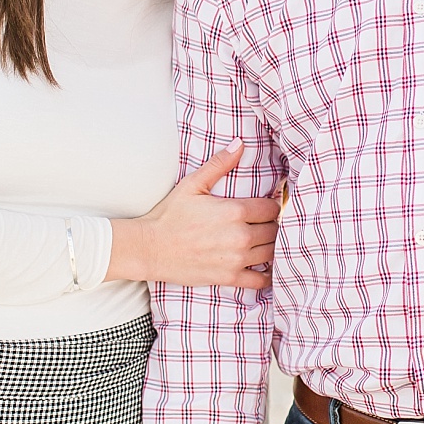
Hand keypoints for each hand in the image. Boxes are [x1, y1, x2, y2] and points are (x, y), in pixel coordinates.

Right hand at [105, 142, 279, 287]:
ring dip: (270, 247)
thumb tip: (240, 143)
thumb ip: (219, 164)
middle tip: (263, 224)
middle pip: (274, 230)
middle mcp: (241, 236)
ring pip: (271, 252)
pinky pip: (260, 280)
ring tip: (263, 242)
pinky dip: (266, 275)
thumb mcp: (192, 185)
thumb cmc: (169, 215)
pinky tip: (265, 269)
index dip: (271, 206)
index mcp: (235, 211)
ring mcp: (236, 259)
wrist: (149, 248)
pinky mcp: (229, 277)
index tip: (265, 207)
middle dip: (271, 226)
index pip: (272, 208)